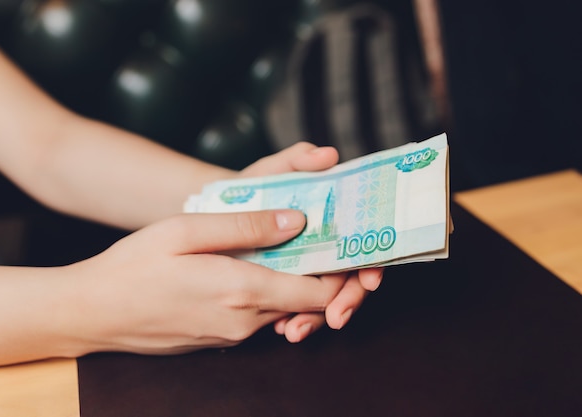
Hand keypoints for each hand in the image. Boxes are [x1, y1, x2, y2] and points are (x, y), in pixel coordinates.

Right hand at [68, 209, 349, 354]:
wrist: (92, 312)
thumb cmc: (133, 266)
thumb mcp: (186, 230)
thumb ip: (245, 226)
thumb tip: (296, 220)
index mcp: (242, 292)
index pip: (318, 292)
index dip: (338, 270)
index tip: (342, 242)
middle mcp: (244, 322)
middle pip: (305, 302)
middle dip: (319, 272)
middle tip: (318, 234)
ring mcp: (230, 335)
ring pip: (282, 307)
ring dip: (290, 280)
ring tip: (284, 243)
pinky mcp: (217, 338)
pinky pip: (256, 316)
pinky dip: (266, 292)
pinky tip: (250, 265)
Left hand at [240, 142, 384, 340]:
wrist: (220, 211)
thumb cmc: (255, 186)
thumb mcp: (274, 170)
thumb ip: (299, 159)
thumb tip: (329, 155)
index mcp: (334, 223)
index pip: (364, 245)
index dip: (372, 263)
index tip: (368, 279)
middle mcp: (326, 250)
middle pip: (350, 280)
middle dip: (347, 301)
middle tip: (336, 317)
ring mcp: (307, 272)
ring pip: (324, 301)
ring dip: (317, 319)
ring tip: (296, 330)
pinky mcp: (285, 287)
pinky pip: (296, 309)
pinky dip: (293, 320)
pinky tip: (280, 328)